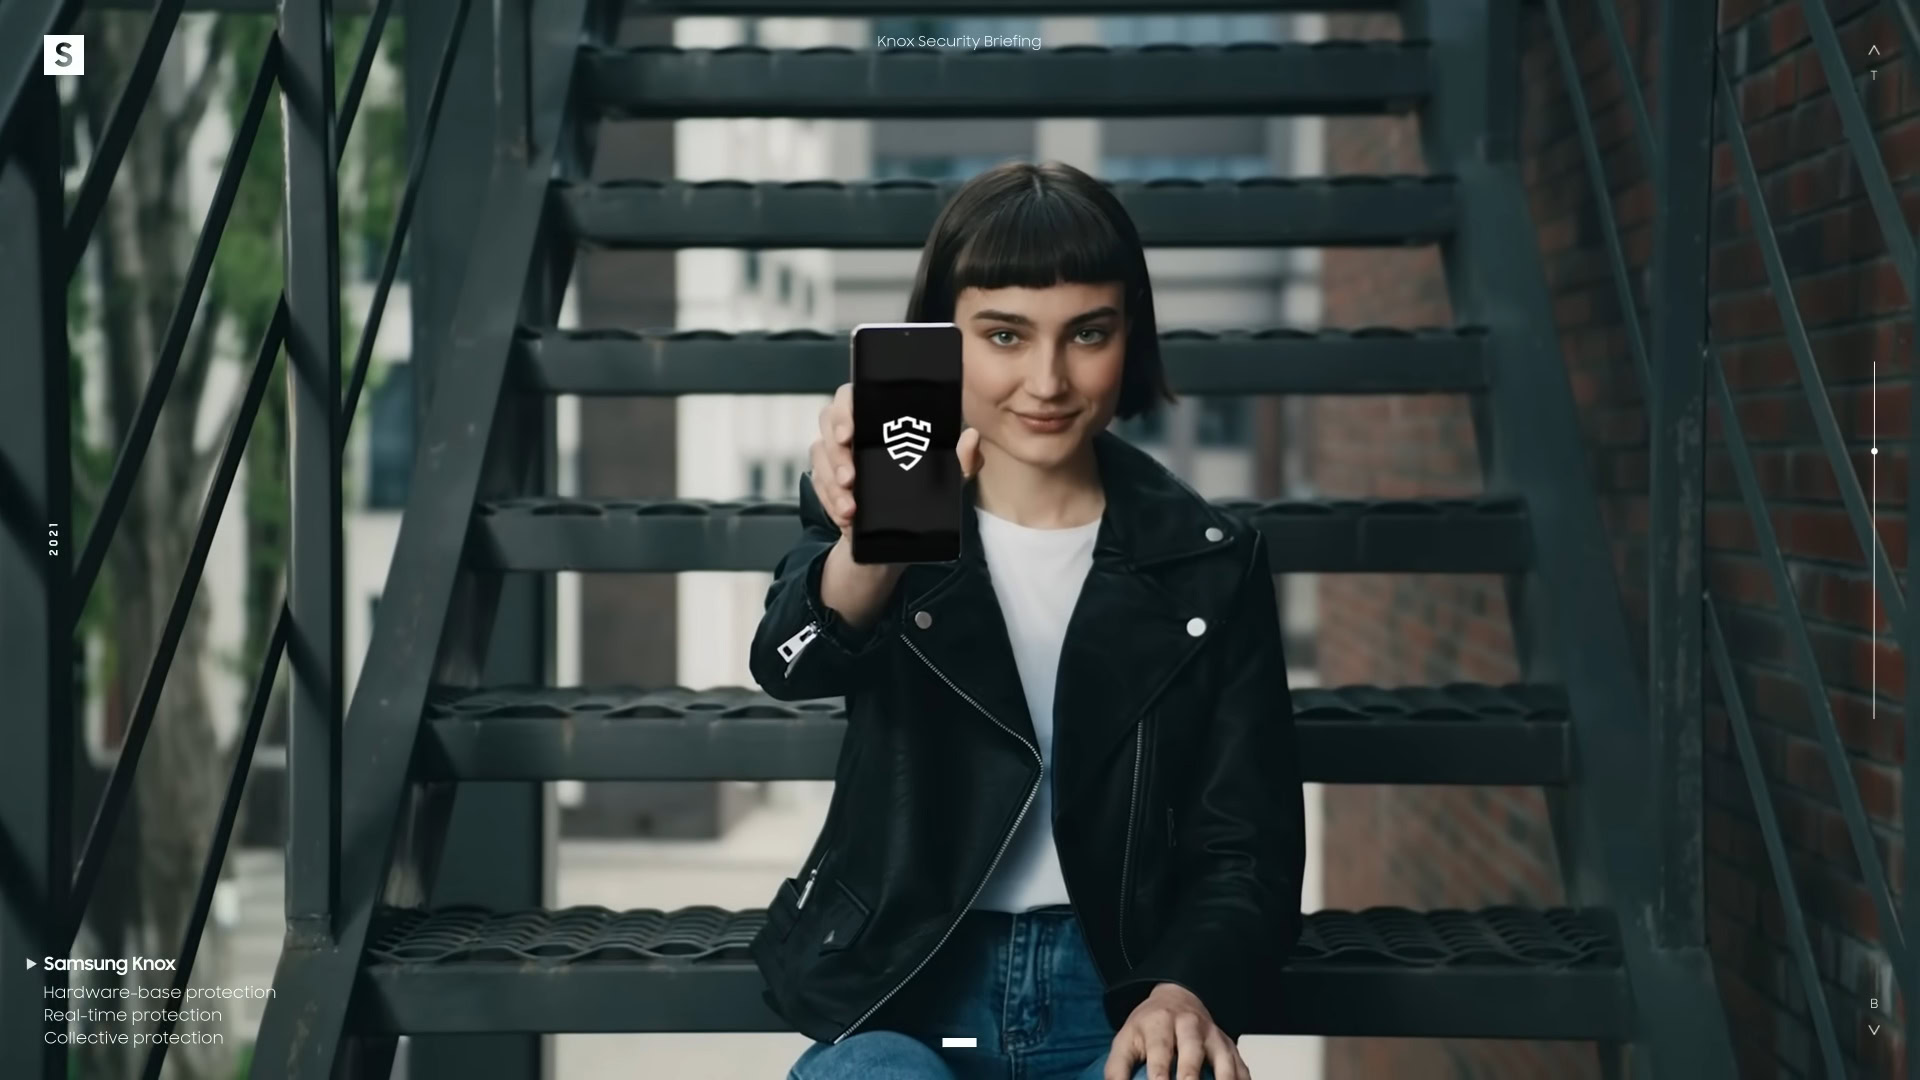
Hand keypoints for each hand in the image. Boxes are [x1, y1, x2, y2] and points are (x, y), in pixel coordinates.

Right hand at [810, 383, 982, 537]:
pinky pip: (818, 487)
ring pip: (819, 457)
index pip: (851, 397)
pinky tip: (845, 517)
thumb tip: (970, 437)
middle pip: (827, 422)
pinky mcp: (825, 481)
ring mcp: (834, 455)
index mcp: (876, 416)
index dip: (845, 411)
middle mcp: (851, 430)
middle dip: (835, 452)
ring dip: (832, 483)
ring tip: (850, 507)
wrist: (900, 532)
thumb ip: (962, 459)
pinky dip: (830, 503)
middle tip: (851, 477)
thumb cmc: (924, 488)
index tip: (850, 434)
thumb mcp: (947, 477)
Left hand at [1104, 984, 1248, 1079]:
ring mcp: (1213, 1035)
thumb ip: (1116, 1070)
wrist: (1177, 997)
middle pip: (1193, 1051)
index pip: (1160, 1049)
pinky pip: (1242, 1066)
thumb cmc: (1148, 1027)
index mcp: (1160, 1022)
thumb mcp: (1125, 1040)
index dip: (1159, 1072)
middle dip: (1191, 1075)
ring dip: (1224, 1078)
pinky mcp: (1230, 1046)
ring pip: (1224, 1059)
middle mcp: (1189, 1025)